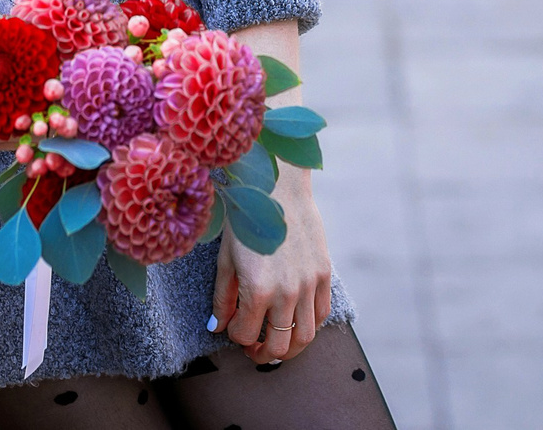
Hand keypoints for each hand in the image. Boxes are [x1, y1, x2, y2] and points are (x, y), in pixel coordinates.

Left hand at [212, 167, 332, 363]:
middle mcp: (287, 292)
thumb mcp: (226, 259)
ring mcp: (309, 284)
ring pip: (305, 337)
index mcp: (258, 289)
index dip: (236, 336)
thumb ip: (222, 298)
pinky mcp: (324, 274)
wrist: (277, 187)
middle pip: (278, 345)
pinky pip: (322, 313)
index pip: (245, 334)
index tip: (232, 328)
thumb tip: (218, 327)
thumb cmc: (246, 219)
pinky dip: (310, 325)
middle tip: (254, 350)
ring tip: (277, 342)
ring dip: (290, 349)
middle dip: (262, 354)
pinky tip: (296, 321)